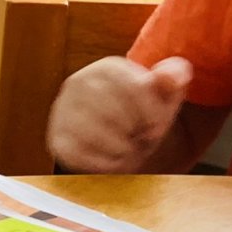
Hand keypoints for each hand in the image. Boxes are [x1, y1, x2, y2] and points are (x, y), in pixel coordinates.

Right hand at [47, 56, 192, 173]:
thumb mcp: (164, 95)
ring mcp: (63, 112)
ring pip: (95, 133)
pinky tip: (115, 159)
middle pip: (113, 110)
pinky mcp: (58, 140)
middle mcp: (77, 83)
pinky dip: (105, 163)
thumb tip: (172, 75)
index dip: (151, 111)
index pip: (131, 86)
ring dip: (122, 148)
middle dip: (135, 130)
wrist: (119, 138)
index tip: (158, 125)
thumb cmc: (143, 114)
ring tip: (130, 148)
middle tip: (143, 138)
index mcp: (106, 68)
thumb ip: (173, 77)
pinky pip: (81, 155)